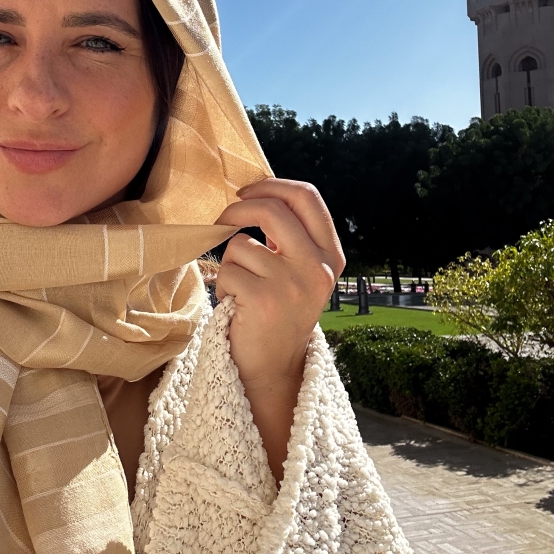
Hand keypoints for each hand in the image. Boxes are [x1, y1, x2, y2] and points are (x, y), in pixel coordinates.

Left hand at [215, 179, 344, 481]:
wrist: (272, 367)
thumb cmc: (277, 312)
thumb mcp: (298, 271)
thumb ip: (290, 236)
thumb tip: (256, 192)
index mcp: (330, 255)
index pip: (307, 197)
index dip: (272, 186)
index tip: (247, 192)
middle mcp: (318, 268)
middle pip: (273, 210)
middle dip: (239, 208)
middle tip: (222, 219)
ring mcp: (294, 285)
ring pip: (242, 244)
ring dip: (230, 264)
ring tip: (241, 289)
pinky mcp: (266, 300)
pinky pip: (228, 271)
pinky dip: (223, 286)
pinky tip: (236, 305)